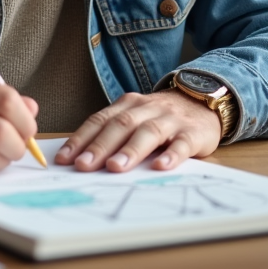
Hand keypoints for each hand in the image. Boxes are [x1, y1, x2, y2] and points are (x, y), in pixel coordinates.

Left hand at [55, 90, 221, 172]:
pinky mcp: (193, 133)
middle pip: (121, 125)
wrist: (203, 101)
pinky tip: (161, 167)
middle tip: (83, 165)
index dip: (81, 138)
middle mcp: (147, 109)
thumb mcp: (135, 117)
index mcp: (128, 105)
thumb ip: (113, 133)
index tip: (64, 159)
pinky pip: (182, 144)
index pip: (100, 120)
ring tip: (115, 167)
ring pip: (148, 132)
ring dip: (130, 150)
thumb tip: (81, 160)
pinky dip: (171, 155)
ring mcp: (170, 120)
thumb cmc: (160, 117)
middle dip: (100, 146)